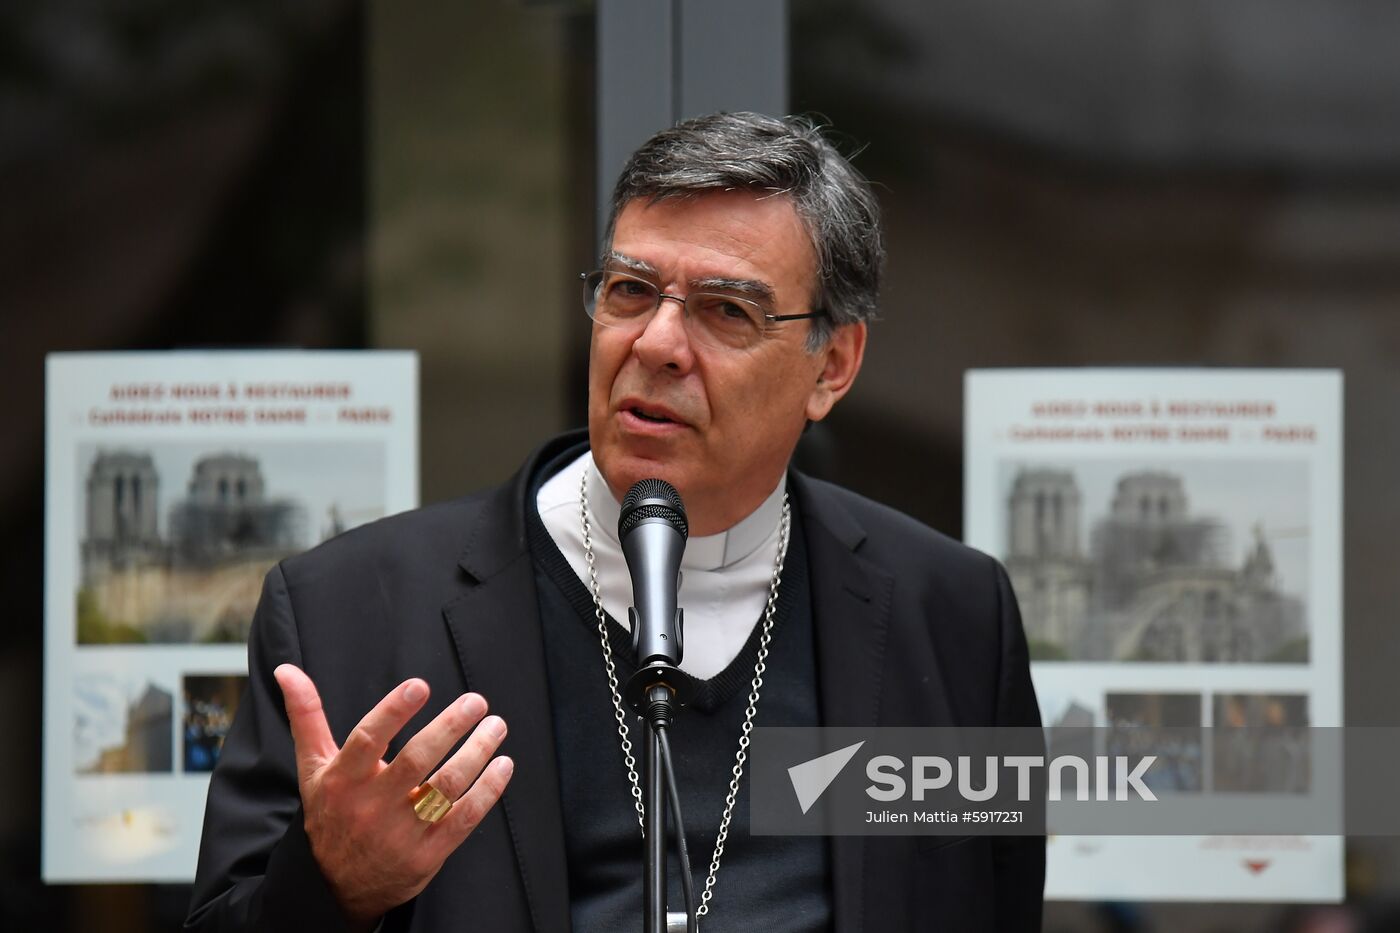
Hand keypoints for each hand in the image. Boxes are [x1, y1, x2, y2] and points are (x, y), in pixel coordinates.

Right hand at [273, 664, 513, 928]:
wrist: (334, 886)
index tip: (420, 685)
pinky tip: (503, 764)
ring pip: (446, 786)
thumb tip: (287, 670)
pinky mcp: (427, 855)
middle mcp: (370, 807)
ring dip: (477, 753)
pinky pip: (464, 818)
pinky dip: (488, 790)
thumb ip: (307, 717)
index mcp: (342, 780)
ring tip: (495, 726)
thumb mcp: (313, 768)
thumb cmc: (330, 814)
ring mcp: (401, 833)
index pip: (367, 740)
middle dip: (450, 727)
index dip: (393, 712)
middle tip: (475, 702)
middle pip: (416, 760)